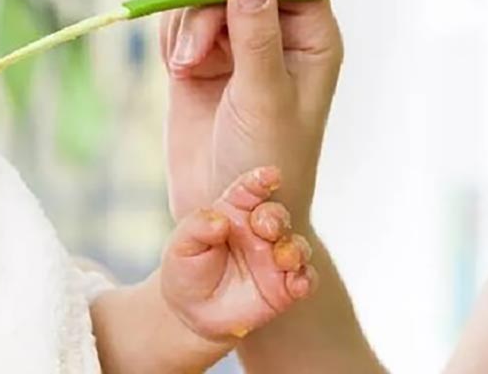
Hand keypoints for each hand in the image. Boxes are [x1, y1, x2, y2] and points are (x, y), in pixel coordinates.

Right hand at [161, 0, 343, 225]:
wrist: (227, 214)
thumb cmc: (266, 164)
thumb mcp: (263, 99)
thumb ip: (257, 37)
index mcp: (312, 37)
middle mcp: (277, 33)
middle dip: (209, 0)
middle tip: (191, 45)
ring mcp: (238, 45)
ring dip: (189, 24)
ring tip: (185, 69)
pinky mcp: (201, 59)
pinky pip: (182, 22)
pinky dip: (174, 36)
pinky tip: (178, 70)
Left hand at [162, 166, 316, 341]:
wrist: (192, 312)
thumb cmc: (187, 269)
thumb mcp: (181, 245)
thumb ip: (197, 227)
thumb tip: (220, 221)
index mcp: (234, 211)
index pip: (251, 189)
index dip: (262, 179)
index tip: (270, 175)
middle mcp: (259, 231)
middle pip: (277, 216)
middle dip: (276, 218)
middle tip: (267, 228)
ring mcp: (274, 258)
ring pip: (296, 246)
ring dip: (295, 249)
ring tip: (283, 258)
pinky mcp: (285, 287)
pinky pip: (305, 279)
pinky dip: (306, 279)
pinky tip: (298, 283)